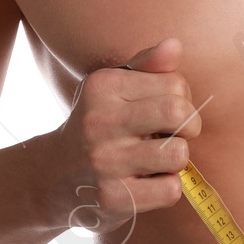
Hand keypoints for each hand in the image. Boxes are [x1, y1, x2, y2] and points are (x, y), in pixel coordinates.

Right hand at [50, 38, 200, 237]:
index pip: (176, 84)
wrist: (53, 175)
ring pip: (179, 155)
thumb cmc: (97, 124)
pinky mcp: (113, 198)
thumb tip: (174, 45)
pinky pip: (170, 190)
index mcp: (104, 86)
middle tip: (175, 134)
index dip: (182, 99)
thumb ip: (146, 66)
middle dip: (190, 126)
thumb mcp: (112, 88)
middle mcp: (100, 121)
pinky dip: (167, 188)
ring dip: (176, 160)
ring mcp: (105, 162)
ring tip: (156, 159)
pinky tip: (147, 183)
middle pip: (179, 114)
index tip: (164, 113)